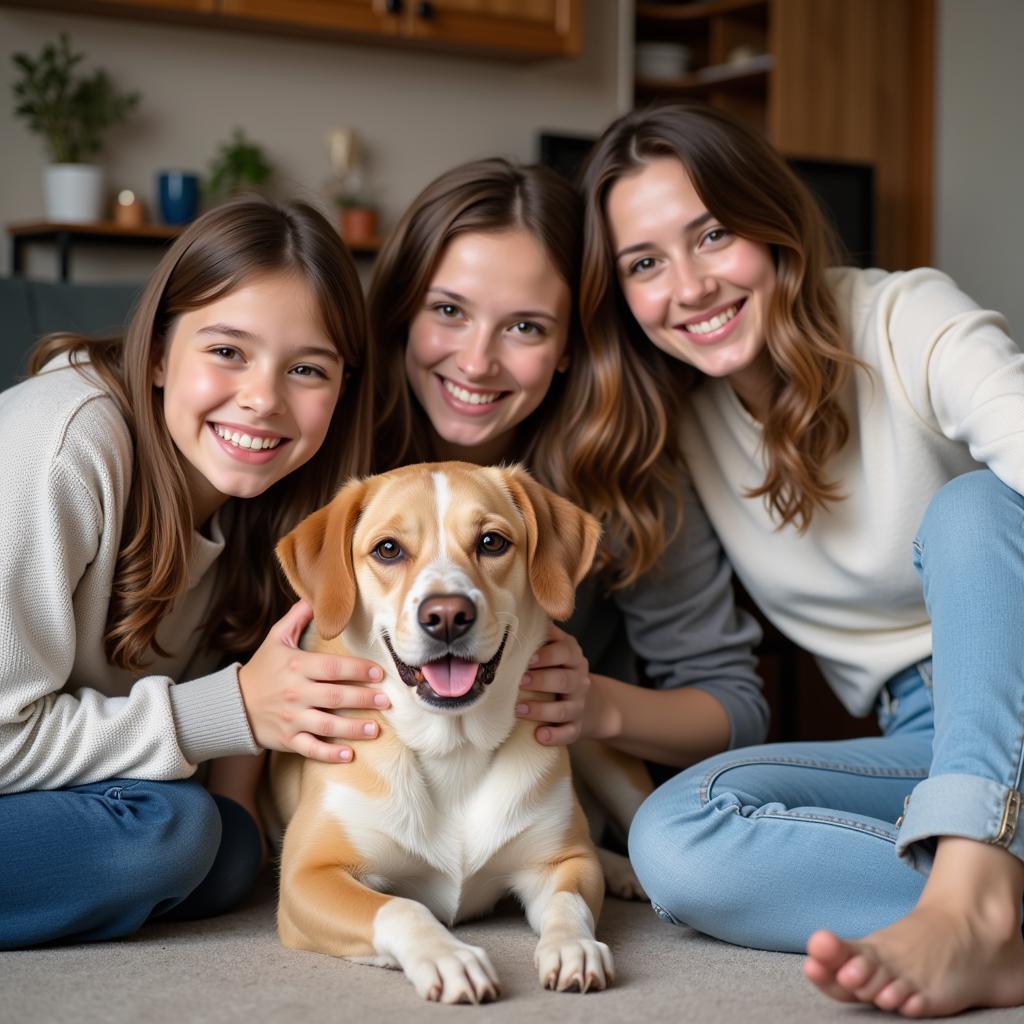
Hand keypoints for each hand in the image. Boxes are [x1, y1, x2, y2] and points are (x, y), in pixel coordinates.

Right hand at [237, 600, 389, 762]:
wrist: (233, 704)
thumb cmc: (262, 669)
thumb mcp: (276, 639)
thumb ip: (297, 618)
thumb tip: (316, 598)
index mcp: (297, 667)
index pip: (333, 668)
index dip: (358, 670)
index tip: (379, 673)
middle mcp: (296, 693)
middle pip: (336, 697)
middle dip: (364, 699)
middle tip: (387, 701)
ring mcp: (292, 718)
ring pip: (327, 726)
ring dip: (354, 729)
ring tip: (376, 729)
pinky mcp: (287, 739)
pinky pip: (310, 749)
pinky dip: (329, 754)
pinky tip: (349, 755)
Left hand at [516, 623, 589, 745]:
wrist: (593, 704)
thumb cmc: (561, 670)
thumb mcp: (559, 649)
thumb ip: (544, 635)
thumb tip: (520, 614)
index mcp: (573, 657)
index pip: (564, 652)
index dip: (547, 655)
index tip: (528, 659)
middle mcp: (579, 680)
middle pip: (563, 680)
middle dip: (540, 681)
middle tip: (518, 682)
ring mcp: (579, 705)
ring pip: (564, 709)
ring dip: (541, 709)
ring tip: (518, 709)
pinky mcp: (578, 727)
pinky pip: (569, 733)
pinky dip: (555, 736)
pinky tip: (539, 736)